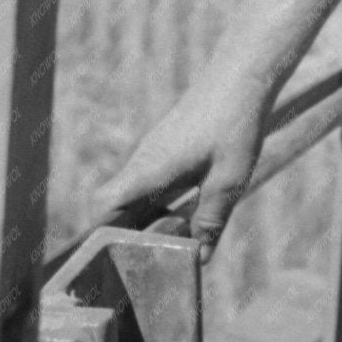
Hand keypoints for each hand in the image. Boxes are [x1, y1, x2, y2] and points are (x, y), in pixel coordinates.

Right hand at [94, 67, 271, 258]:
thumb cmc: (234, 124)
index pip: (104, 207)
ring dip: (147, 221)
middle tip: (144, 267)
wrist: (242, 75)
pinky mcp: (168, 148)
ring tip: (168, 246)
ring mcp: (154, 153)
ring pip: (136, 196)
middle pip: (117, 207)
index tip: (109, 261)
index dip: (100, 235)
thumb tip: (198, 260)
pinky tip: (186, 218)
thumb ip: (211, 221)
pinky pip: (152, 184)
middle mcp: (144, 161)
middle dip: (127, 237)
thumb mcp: (229, 180)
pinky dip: (160, 205)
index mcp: (149, 170)